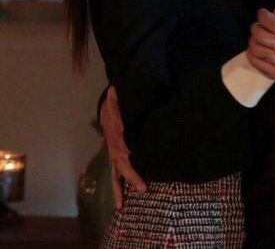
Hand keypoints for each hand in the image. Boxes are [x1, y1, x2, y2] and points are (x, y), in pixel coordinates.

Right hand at [100, 86, 146, 207]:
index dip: (130, 158)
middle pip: (122, 165)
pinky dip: (119, 186)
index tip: (138, 163)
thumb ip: (117, 96)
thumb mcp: (116, 98)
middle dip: (131, 177)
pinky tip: (122, 199)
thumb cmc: (115, 103)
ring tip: (121, 206)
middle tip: (142, 188)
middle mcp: (114, 148)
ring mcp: (114, 154)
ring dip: (119, 190)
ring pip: (116, 174)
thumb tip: (116, 91)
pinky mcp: (116, 157)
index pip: (123, 148)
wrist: (108, 106)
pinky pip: (116, 173)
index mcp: (116, 135)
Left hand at [247, 0, 274, 81]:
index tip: (263, 13)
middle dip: (257, 27)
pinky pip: (256, 62)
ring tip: (259, 35)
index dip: (264, 16)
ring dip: (253, 39)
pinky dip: (252, 52)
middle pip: (264, 36)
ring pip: (257, 49)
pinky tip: (258, 47)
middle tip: (259, 24)